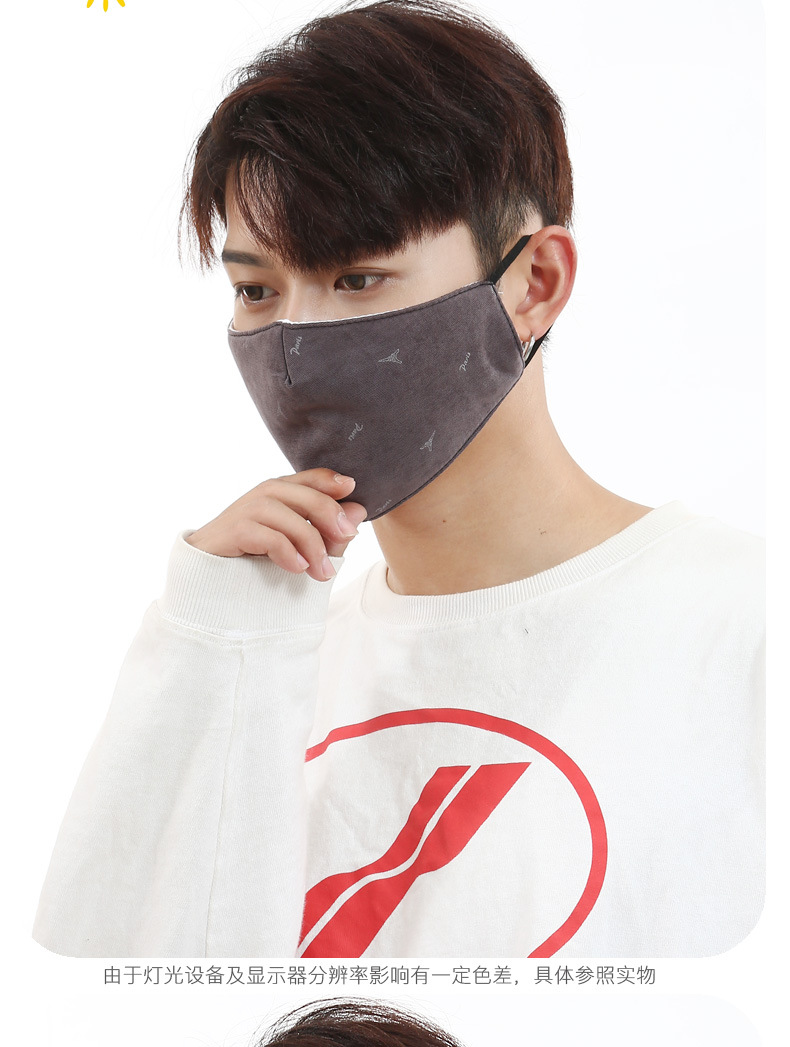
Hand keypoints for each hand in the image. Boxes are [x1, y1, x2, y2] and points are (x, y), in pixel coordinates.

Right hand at [184, 469, 366, 580]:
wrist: (208, 580)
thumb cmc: (258, 561)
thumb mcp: (303, 547)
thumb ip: (330, 532)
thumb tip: (359, 512)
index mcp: (280, 494)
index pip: (310, 478)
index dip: (332, 480)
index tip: (351, 487)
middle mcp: (263, 495)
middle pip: (304, 494)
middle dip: (329, 514)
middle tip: (348, 538)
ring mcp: (245, 511)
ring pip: (287, 515)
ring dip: (311, 543)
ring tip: (323, 573)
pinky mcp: (232, 531)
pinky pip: (267, 535)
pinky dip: (287, 552)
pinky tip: (298, 569)